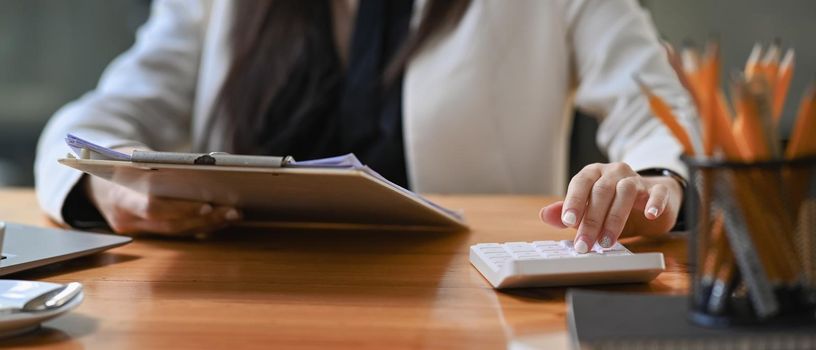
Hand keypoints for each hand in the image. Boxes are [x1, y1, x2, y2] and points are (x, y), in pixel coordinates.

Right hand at [82, 147, 240, 235]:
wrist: (92, 180)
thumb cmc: (118, 161)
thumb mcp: (131, 154)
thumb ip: (159, 162)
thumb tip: (203, 163)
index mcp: (119, 194)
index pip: (152, 206)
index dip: (180, 208)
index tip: (208, 204)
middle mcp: (125, 217)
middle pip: (170, 223)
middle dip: (204, 218)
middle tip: (233, 210)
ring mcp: (134, 228)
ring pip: (176, 231)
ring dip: (207, 224)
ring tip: (233, 213)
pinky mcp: (144, 232)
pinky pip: (175, 232)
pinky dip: (198, 226)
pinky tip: (220, 219)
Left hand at [539, 163, 682, 252]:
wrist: (650, 198)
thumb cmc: (613, 204)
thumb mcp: (589, 210)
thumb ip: (567, 213)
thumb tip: (545, 215)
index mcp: (593, 174)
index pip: (581, 182)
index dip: (574, 201)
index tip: (568, 222)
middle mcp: (614, 172)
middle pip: (601, 191)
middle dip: (591, 220)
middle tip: (584, 244)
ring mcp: (637, 179)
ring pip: (625, 192)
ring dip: (615, 218)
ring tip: (607, 242)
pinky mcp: (659, 189)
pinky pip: (657, 192)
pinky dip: (654, 203)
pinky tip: (649, 215)